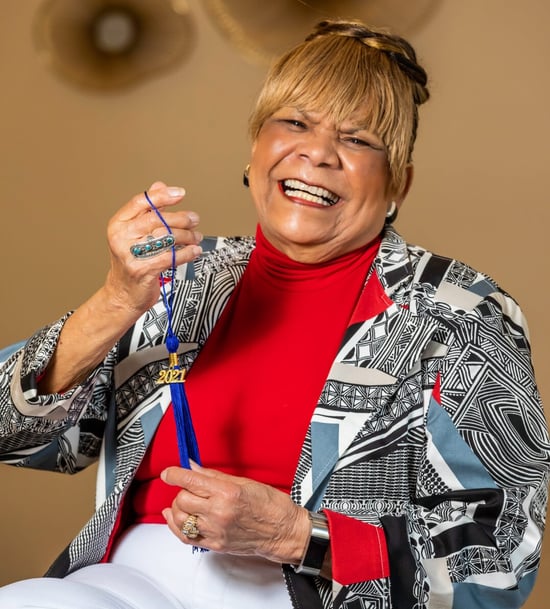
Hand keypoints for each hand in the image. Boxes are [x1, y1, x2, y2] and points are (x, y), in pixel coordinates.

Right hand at [104, 181, 202, 315]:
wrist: (123, 294)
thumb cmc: (132, 261)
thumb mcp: (134, 234)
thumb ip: (147, 210)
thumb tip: (160, 185)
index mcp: (118, 224)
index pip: (140, 202)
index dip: (162, 195)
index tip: (180, 193)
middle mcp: (121, 237)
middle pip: (156, 219)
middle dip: (180, 218)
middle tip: (194, 219)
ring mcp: (130, 255)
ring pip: (165, 238)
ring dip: (187, 236)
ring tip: (196, 236)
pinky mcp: (142, 271)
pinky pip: (170, 257)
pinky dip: (186, 253)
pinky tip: (194, 250)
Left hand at [161, 462, 310, 563]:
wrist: (283, 531)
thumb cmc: (270, 505)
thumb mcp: (244, 482)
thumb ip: (214, 476)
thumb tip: (193, 467)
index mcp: (227, 492)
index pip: (191, 481)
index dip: (174, 475)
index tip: (167, 473)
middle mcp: (219, 512)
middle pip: (182, 500)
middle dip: (181, 490)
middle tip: (188, 487)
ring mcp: (215, 531)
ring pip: (180, 519)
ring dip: (177, 508)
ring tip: (184, 502)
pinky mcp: (214, 545)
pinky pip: (186, 537)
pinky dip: (175, 526)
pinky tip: (174, 518)